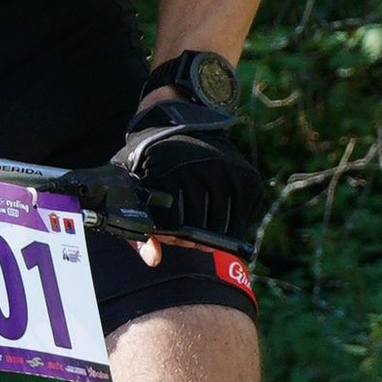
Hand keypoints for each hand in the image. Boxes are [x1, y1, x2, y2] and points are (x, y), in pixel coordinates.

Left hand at [109, 98, 266, 251]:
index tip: (168, 235)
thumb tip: (154, 261)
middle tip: (186, 238)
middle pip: (199, 228)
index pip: (171, 224)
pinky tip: (219, 222)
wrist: (180, 121)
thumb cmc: (150, 160)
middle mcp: (199, 166)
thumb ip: (137, 228)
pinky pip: (242, 219)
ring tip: (200, 233)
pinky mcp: (248, 176)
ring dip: (212, 238)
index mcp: (166, 168)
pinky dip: (232, 228)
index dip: (169, 237)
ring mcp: (227, 169)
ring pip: (224, 228)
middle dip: (190, 241)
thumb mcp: (134, 186)